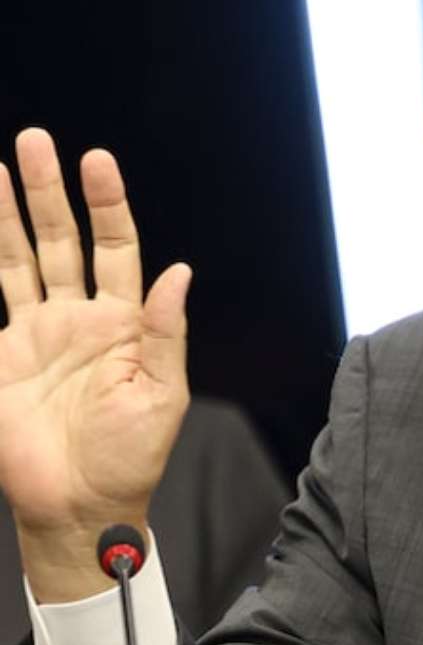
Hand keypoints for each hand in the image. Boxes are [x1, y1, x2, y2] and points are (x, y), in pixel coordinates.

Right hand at [0, 128, 190, 600]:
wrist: (79, 504)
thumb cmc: (131, 454)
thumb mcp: (163, 392)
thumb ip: (166, 331)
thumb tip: (182, 271)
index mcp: (124, 321)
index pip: (116, 247)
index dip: (107, 204)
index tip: (97, 159)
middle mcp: (79, 317)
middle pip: (63, 240)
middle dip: (49, 192)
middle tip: (36, 141)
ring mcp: (36, 334)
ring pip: (21, 259)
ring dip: (8, 215)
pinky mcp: (2, 358)